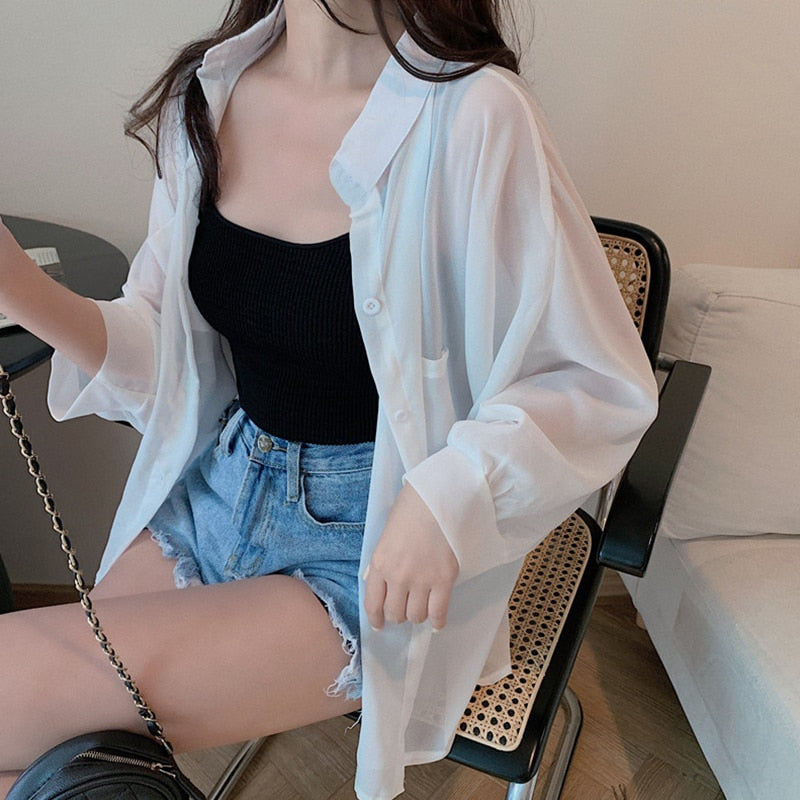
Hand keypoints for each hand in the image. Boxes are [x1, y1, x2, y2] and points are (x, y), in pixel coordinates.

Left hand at [364, 483, 458, 630]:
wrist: (436, 498)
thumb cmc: (410, 510)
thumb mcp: (386, 536)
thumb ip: (382, 562)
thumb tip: (380, 583)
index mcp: (379, 564)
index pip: (373, 604)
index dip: (377, 619)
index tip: (381, 625)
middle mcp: (397, 577)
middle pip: (395, 614)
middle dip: (398, 615)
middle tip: (404, 609)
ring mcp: (422, 580)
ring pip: (416, 616)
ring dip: (417, 616)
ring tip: (421, 608)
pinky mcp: (444, 580)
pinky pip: (438, 612)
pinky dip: (437, 621)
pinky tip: (437, 621)